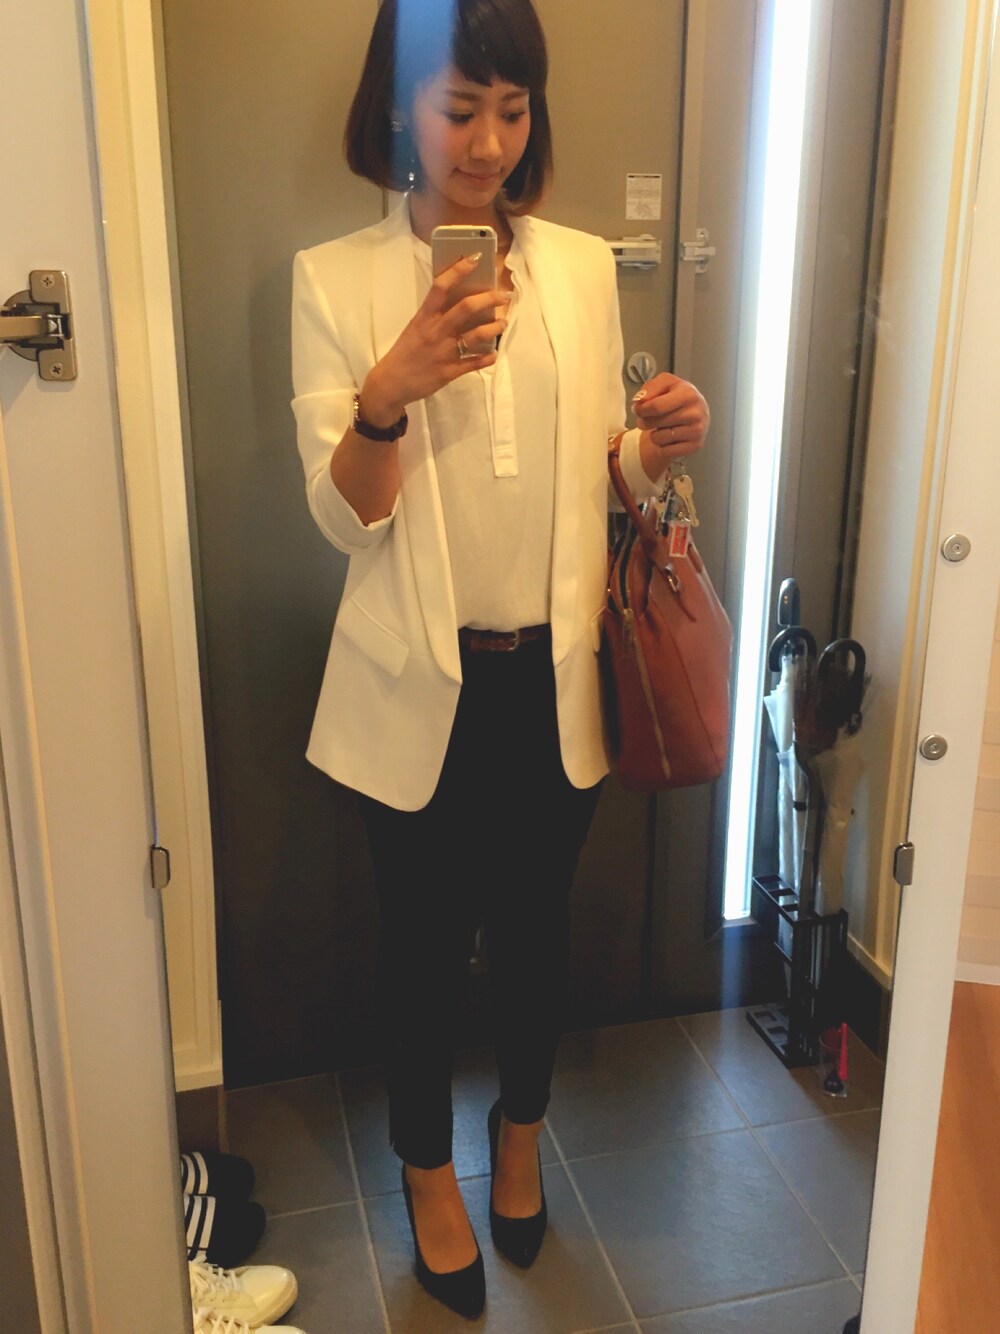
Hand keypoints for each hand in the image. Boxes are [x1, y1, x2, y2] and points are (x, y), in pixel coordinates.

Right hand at [360, 255, 510, 425]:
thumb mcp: (416, 327)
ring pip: (476, 335)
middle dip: (489, 299)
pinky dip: (487, 358)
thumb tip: (460, 299)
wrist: (391, 382)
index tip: (476, 258)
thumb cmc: (405, 351)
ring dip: (494, 327)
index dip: (459, 270)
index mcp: (424, 317)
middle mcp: (435, 331)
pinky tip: (494, 353)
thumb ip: (435, 314)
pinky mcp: (449, 371)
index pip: (441, 287)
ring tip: (503, 322)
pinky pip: (473, 363)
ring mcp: (443, 352)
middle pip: (466, 308)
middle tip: (503, 296)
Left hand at [632, 371, 709, 459]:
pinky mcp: (695, 446)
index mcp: (688, 394)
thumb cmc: (677, 397)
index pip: (655, 406)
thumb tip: (639, 400)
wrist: (697, 412)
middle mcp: (695, 413)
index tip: (638, 409)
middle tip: (648, 418)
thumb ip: (650, 387)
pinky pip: (666, 452)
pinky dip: (662, 447)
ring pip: (658, 439)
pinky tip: (669, 438)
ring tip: (662, 427)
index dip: (641, 409)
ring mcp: (697, 431)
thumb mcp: (665, 383)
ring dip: (654, 435)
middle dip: (644, 421)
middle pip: (655, 422)